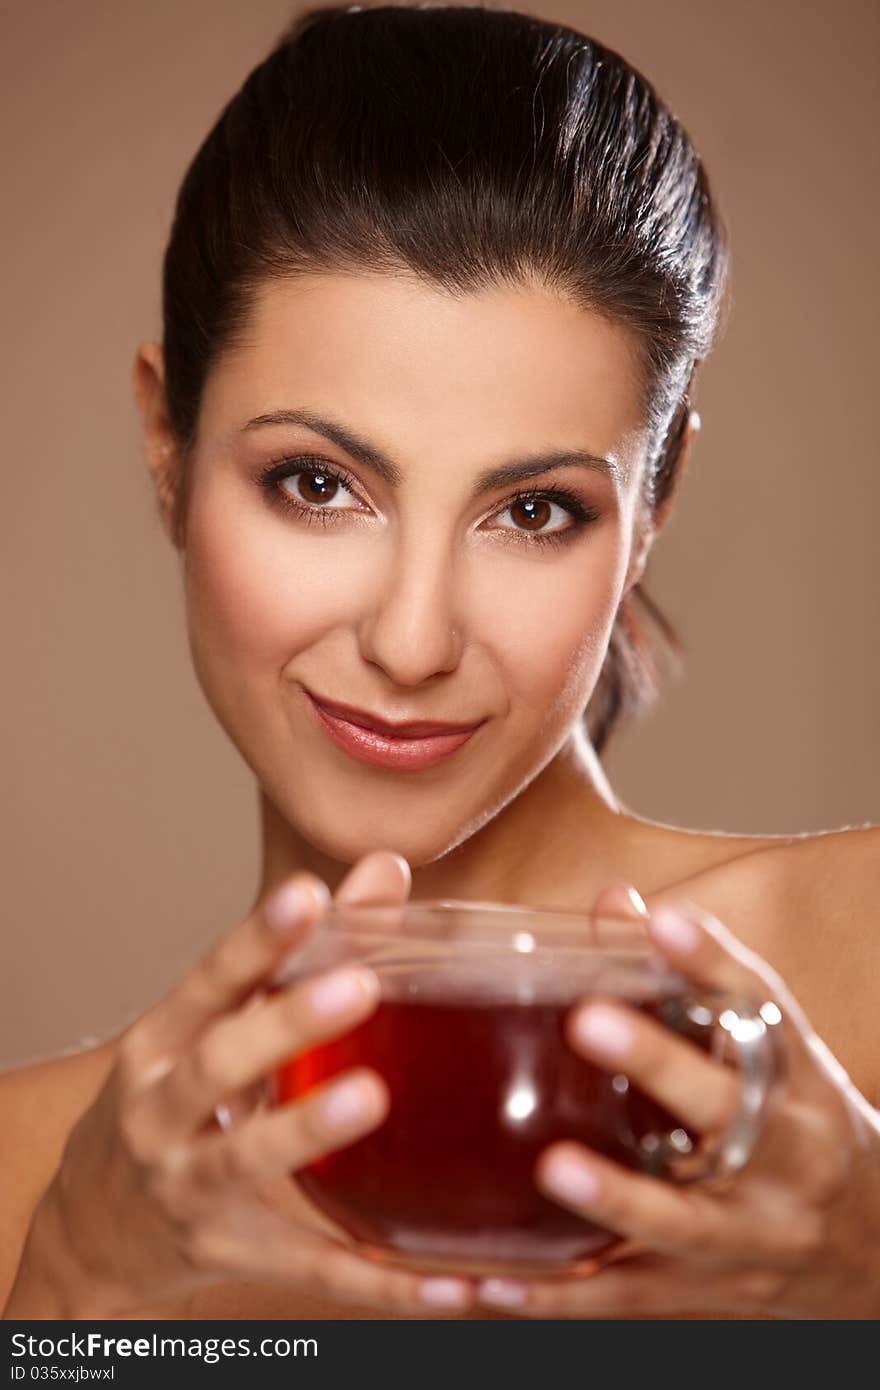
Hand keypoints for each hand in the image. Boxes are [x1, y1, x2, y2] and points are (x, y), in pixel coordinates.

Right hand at [3, 851, 475, 1318]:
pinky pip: (305, 1267)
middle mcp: (159, 1112)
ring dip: (305, 1130)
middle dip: (283, 1025)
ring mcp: (183, 1186)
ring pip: (243, 1160)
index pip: (207, 980)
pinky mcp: (223, 1251)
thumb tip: (383, 871)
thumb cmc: (169, 1103)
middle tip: (357, 987)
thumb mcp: (207, 1027)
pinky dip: (375, 1279)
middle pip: (217, 1063)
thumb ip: (296, 951)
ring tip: (370, 1098)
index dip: (256, 938)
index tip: (306, 895)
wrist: (90, 1227)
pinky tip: (444, 1280)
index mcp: (162, 1042)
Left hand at [476, 885, 879, 1318]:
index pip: (762, 1009)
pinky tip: (497, 1282)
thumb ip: (694, 977)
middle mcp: (785, 1154)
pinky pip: (630, 1300)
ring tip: (556, 1167)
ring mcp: (750, 1232)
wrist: (870, 1246)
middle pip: (729, 1111)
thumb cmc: (794, 1123)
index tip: (662, 919)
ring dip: (618, 1197)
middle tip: (589, 1019)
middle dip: (662, 1066)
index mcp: (795, 1079)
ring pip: (684, 1221)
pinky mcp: (707, 1293)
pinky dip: (562, 1297)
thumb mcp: (768, 1050)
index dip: (712, 962)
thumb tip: (616, 901)